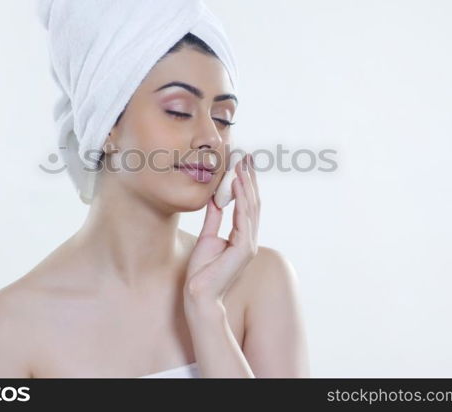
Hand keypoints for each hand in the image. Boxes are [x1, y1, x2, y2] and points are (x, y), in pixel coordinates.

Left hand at [183, 154, 260, 305]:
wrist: (198, 294)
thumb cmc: (201, 271)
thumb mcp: (207, 237)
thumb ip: (214, 218)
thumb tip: (214, 198)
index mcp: (242, 237)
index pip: (247, 205)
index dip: (245, 183)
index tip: (241, 163)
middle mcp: (250, 239)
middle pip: (253, 202)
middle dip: (250, 178)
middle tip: (246, 156)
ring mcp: (249, 244)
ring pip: (251, 206)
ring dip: (247, 183)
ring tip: (242, 163)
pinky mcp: (244, 248)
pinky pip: (244, 217)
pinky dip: (241, 198)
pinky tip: (237, 183)